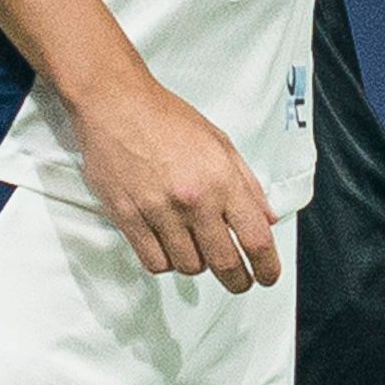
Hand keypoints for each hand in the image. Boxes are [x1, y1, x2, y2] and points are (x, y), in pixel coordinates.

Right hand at [73, 77, 281, 292]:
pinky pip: (154, 262)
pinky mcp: (128, 218)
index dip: (267, 266)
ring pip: (188, 266)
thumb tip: (267, 218)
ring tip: (195, 247)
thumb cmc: (167, 119)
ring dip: (197, 264)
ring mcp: (159, 211)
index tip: (268, 276)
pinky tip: (167, 245)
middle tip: (239, 281)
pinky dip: (165, 261)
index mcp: (221, 179)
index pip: (256, 238)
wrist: (116, 104)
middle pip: (224, 263)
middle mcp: (193, 200)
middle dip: (237, 280)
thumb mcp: (219, 142)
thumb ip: (246, 183)